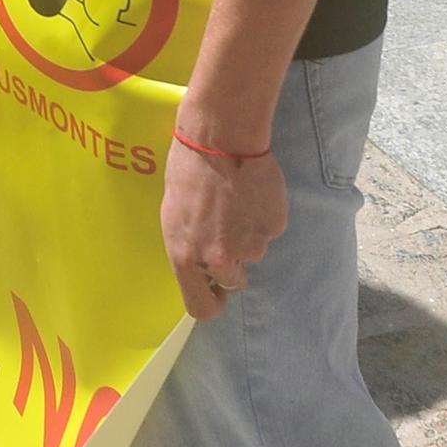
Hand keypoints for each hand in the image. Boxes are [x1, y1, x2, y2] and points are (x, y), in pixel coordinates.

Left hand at [161, 139, 287, 320]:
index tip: (215, 293)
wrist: (220, 137)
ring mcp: (251, 245)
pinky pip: (269, 230)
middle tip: (226, 231)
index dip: (211, 302)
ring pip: (252, 252)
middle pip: (233, 282)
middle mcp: (220, 259)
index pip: (201, 308)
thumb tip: (200, 266)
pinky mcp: (274, 227)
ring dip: (246, 234)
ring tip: (235, 201)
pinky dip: (262, 217)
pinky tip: (251, 193)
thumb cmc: (187, 170)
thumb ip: (188, 248)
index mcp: (187, 257)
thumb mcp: (173, 215)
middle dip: (231, 265)